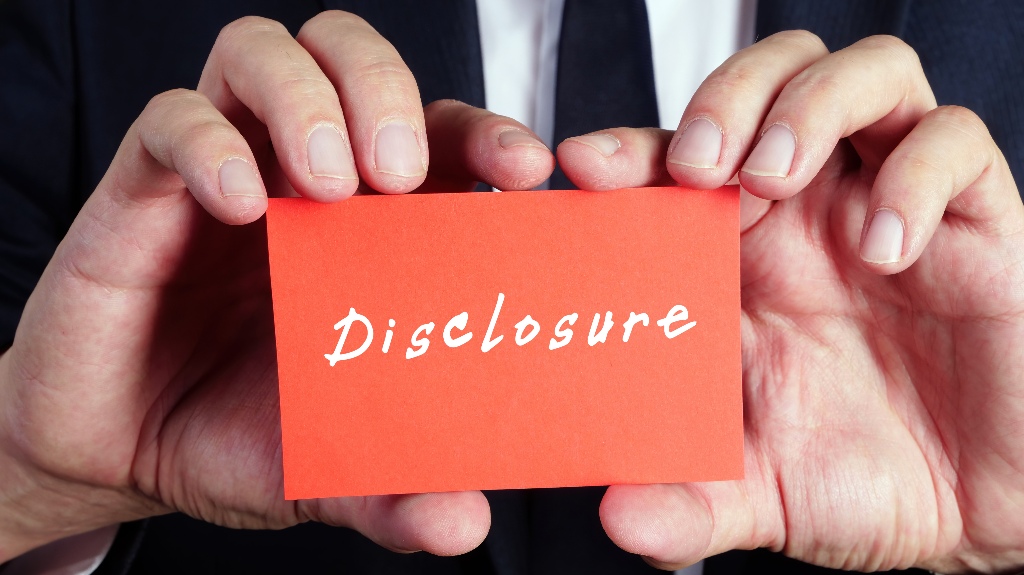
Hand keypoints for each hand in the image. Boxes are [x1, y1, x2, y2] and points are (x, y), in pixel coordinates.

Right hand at [0, 11, 553, 560]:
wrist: (121, 453)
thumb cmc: (239, 436)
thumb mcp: (328, 467)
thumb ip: (393, 490)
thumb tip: (466, 521)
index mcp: (373, 228)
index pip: (444, 139)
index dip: (489, 134)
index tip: (528, 167)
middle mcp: (304, 181)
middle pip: (356, 61)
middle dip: (389, 91)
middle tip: (400, 174)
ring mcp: (225, 171)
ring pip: (265, 55)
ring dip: (308, 96)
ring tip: (326, 181)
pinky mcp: (145, 188)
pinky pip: (173, 121)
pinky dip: (208, 143)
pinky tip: (236, 203)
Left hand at [558, 31, 1023, 572]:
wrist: (977, 510)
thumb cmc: (857, 479)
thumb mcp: (757, 495)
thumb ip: (689, 505)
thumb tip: (618, 517)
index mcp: (740, 257)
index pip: (677, 161)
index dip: (630, 149)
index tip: (585, 165)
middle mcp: (812, 215)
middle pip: (768, 78)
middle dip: (724, 98)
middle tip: (697, 164)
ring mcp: (892, 206)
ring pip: (865, 75)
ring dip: (807, 105)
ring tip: (774, 176)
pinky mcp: (977, 222)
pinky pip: (956, 145)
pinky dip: (914, 176)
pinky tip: (886, 249)